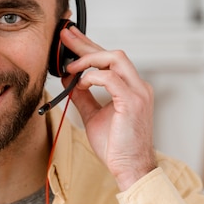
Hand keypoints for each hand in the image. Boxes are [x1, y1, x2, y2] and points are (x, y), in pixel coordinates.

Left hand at [60, 27, 156, 190]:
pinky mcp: (132, 102)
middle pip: (112, 53)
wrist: (130, 168)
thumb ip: (83, 97)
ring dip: (89, 59)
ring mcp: (138, 92)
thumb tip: (69, 81)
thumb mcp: (93, 116)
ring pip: (115, 58)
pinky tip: (80, 84)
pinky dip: (92, 77)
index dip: (89, 46)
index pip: (110, 59)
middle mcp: (138, 86)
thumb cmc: (116, 146)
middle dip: (85, 43)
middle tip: (65, 36)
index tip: (71, 39)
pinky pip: (110, 78)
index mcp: (130, 88)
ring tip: (70, 68)